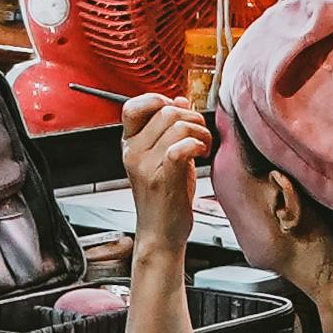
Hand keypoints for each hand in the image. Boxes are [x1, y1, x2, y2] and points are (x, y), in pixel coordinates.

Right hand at [120, 95, 210, 249]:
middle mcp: (133, 152)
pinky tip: (200, 154)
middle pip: (166, 111)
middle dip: (192, 117)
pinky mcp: (162, 179)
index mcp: (130, 144)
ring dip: (200, 132)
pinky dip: (196, 144)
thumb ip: (169, 127)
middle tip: (199, 135)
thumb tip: (180, 99)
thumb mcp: (163, 157)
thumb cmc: (164, 197)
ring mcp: (145, 166)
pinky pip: (180, 147)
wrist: (160, 234)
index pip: (134, 106)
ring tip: (203, 147)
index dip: (158, 100)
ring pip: (178, 125)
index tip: (177, 111)